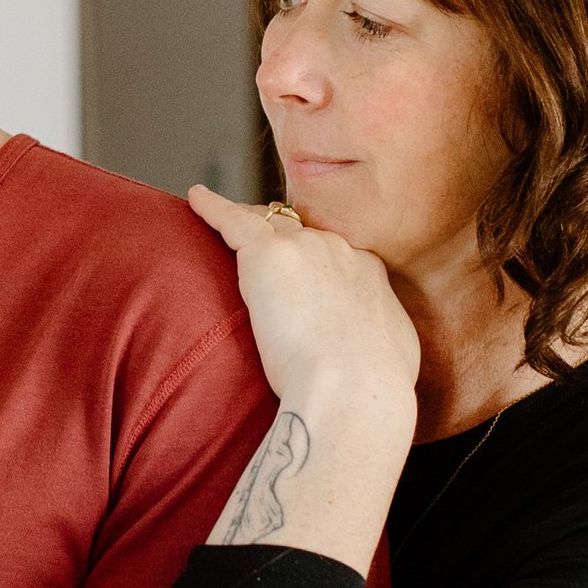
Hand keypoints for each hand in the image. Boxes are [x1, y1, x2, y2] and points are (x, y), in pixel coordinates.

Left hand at [186, 187, 419, 424]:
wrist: (353, 389)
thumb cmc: (373, 387)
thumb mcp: (393, 349)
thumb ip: (376, 333)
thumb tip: (371, 343)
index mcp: (366, 270)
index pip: (331, 249)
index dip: (311, 256)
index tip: (298, 269)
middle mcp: (337, 248)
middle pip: (298, 230)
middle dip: (280, 235)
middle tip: (258, 244)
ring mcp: (302, 247)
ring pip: (266, 222)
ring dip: (247, 220)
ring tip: (223, 216)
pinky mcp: (266, 254)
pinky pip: (232, 220)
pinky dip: (212, 208)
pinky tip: (195, 198)